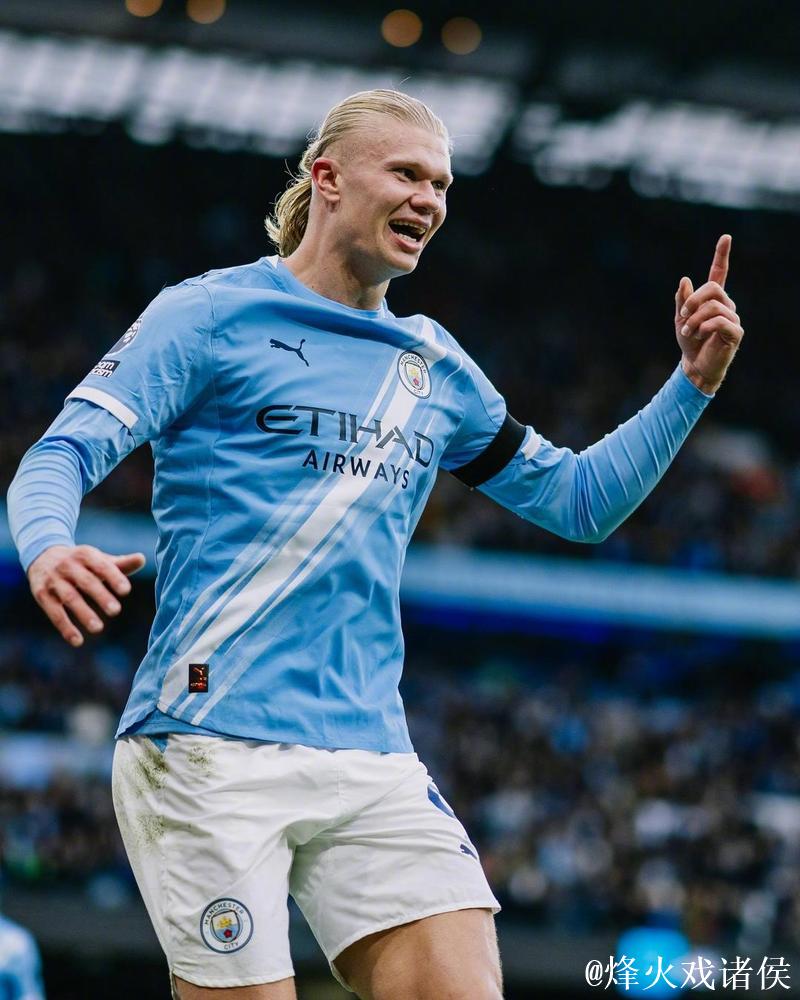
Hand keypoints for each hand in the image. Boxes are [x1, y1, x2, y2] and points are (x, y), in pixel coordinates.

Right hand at [27, 544, 145, 646]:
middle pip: (86, 581)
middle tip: (116, 611)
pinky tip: (78, 641)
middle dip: (100, 596)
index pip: (102, 566)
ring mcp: (54, 581)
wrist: (42, 555)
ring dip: (83, 613)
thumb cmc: (81, 562)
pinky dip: (65, 627)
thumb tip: (142, 559)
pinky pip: (54, 613)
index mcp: (86, 555)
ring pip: (69, 598)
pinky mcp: (42, 595)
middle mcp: (68, 566)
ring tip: (98, 628)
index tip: (126, 590)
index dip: (114, 577)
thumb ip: (120, 564)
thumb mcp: (98, 559)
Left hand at [675, 234, 743, 393]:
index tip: (726, 237)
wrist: (694, 366)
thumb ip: (682, 300)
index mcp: (713, 299)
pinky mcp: (736, 332)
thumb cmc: (690, 342)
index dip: (722, 255)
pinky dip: (704, 327)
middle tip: (682, 316)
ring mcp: (733, 318)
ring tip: (688, 332)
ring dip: (694, 319)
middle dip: (693, 301)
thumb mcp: (680, 319)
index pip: (720, 273)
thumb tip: (685, 279)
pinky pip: (720, 321)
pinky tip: (699, 335)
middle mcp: (726, 305)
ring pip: (713, 306)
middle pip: (712, 288)